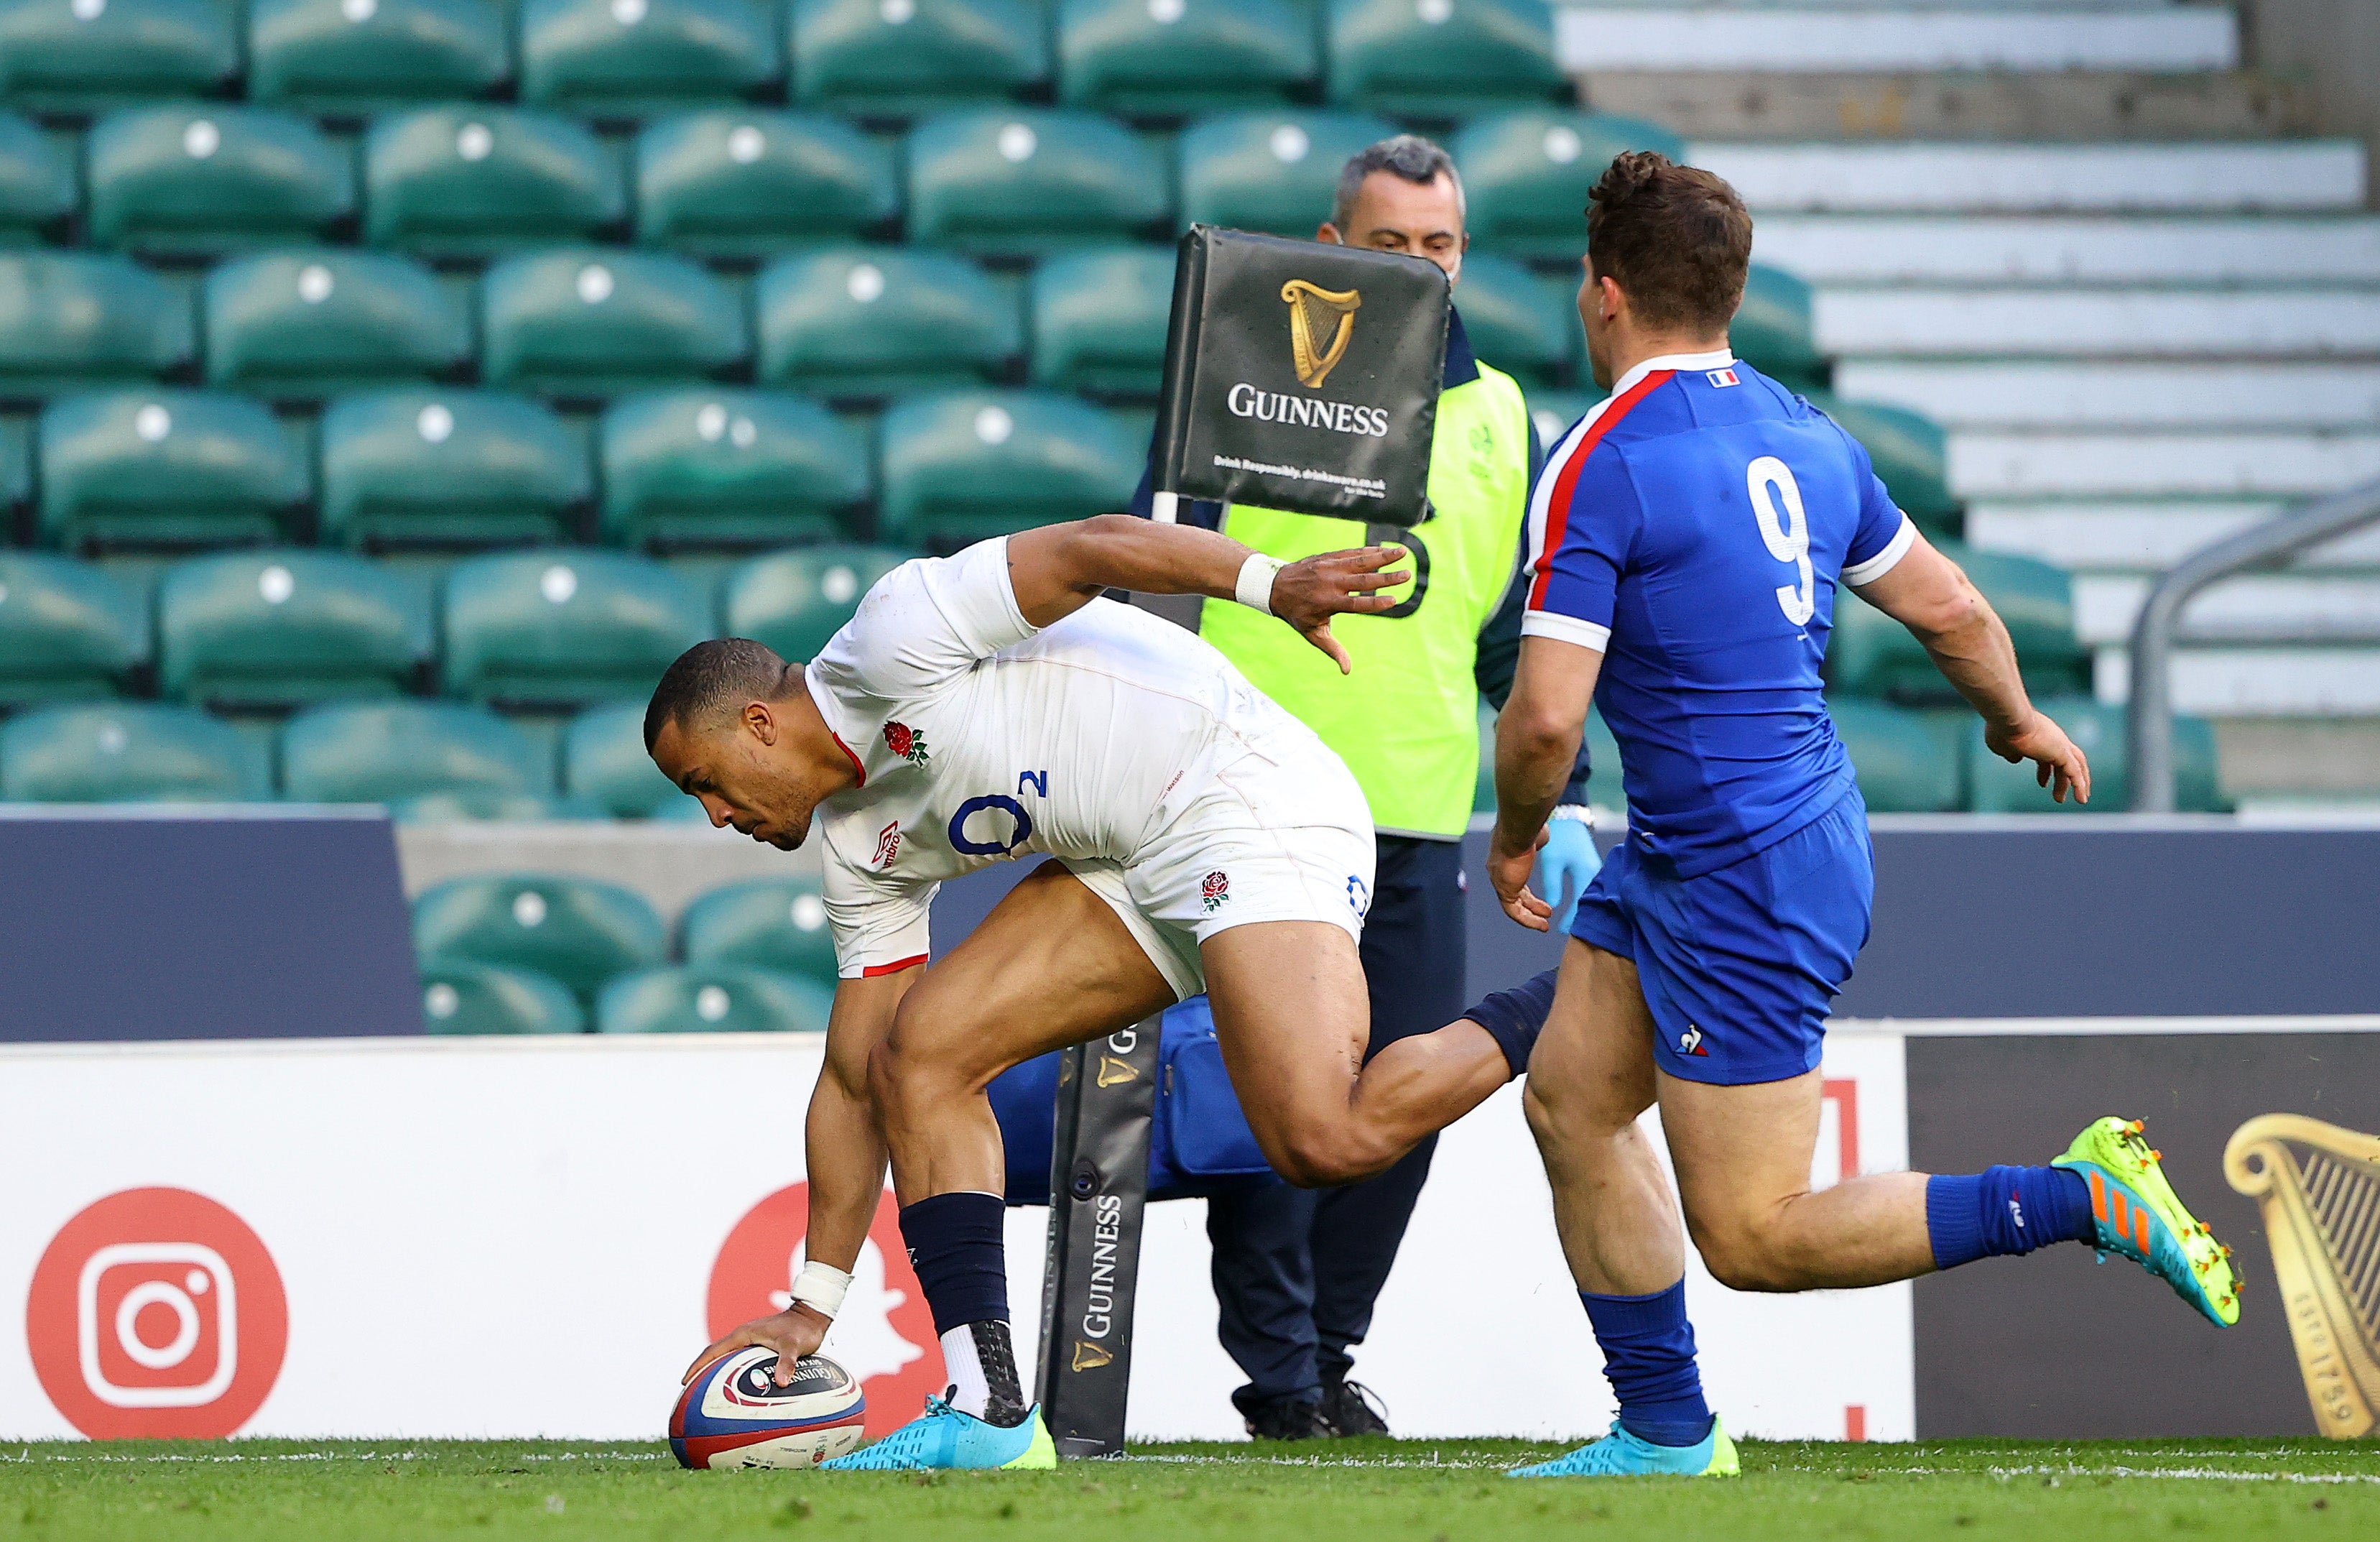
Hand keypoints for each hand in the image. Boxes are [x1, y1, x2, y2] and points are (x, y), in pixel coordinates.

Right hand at [681, 1305, 828, 1388]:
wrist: (812, 1316)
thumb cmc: (802, 1329)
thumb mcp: (794, 1345)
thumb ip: (787, 1362)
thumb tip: (781, 1382)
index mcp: (743, 1334)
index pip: (713, 1352)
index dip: (697, 1367)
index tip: (684, 1382)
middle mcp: (743, 1337)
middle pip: (714, 1357)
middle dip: (700, 1373)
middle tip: (688, 1394)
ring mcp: (750, 1341)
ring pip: (726, 1360)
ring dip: (714, 1374)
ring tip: (706, 1395)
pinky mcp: (758, 1346)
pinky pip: (739, 1362)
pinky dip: (732, 1374)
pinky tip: (736, 1390)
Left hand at [1269, 545, 1412, 673]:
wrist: (1274, 586)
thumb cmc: (1297, 614)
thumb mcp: (1312, 633)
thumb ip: (1333, 649)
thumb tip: (1347, 671)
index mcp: (1328, 603)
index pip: (1356, 604)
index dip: (1375, 603)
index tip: (1394, 600)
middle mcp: (1330, 584)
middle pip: (1363, 580)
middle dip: (1387, 577)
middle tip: (1408, 574)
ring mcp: (1329, 567)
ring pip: (1360, 561)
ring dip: (1383, 556)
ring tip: (1403, 552)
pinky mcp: (1328, 557)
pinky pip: (1351, 552)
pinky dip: (1369, 551)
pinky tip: (1385, 549)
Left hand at [1487, 822, 1552, 930]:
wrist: (1519, 830)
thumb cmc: (1528, 828)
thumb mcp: (1536, 836)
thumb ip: (1536, 842)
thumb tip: (1541, 839)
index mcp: (1506, 858)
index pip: (1516, 878)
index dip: (1528, 891)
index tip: (1541, 898)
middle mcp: (1499, 871)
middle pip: (1514, 893)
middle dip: (1530, 905)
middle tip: (1544, 913)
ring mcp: (1499, 880)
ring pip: (1513, 905)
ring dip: (1530, 916)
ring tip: (1544, 925)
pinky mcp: (1504, 889)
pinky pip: (1514, 911)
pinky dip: (1528, 919)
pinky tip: (1541, 924)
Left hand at [1531, 815, 1601, 933]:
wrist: (1569, 819)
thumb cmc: (1559, 838)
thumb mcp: (1552, 862)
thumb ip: (1552, 884)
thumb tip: (1553, 905)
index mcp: (1585, 872)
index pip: (1579, 904)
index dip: (1570, 919)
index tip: (1561, 930)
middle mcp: (1593, 873)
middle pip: (1586, 902)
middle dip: (1576, 917)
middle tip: (1565, 930)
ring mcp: (1594, 870)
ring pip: (1587, 896)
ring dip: (1578, 908)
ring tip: (1567, 922)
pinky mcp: (1591, 868)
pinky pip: (1586, 888)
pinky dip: (1579, 898)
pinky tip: (1573, 905)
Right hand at [1986, 708, 2091, 804]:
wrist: (2009, 719)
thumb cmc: (2001, 730)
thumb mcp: (2001, 746)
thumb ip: (2009, 753)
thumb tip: (2015, 759)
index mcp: (2039, 735)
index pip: (2047, 755)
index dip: (2045, 771)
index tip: (2043, 784)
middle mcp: (2053, 738)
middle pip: (2067, 760)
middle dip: (2066, 778)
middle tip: (2063, 794)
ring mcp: (2059, 744)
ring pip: (2076, 766)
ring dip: (2079, 784)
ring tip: (2081, 800)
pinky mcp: (2062, 752)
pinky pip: (2075, 772)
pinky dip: (2080, 785)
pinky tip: (2081, 799)